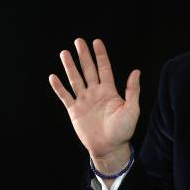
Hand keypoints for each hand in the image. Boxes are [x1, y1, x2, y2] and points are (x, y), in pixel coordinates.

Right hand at [49, 38, 140, 168]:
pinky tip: (53, 77)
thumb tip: (136, 71)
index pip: (104, 68)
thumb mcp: (132, 109)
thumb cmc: (123, 130)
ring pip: (75, 80)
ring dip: (70, 67)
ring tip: (64, 53)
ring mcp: (84, 101)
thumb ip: (132, 90)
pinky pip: (65, 96)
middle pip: (88, 70)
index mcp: (109, 91)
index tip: (97, 42)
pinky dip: (59, 87)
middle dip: (83, 56)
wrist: (110, 147)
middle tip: (78, 41)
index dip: (100, 55)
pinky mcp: (74, 111)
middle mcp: (96, 93)